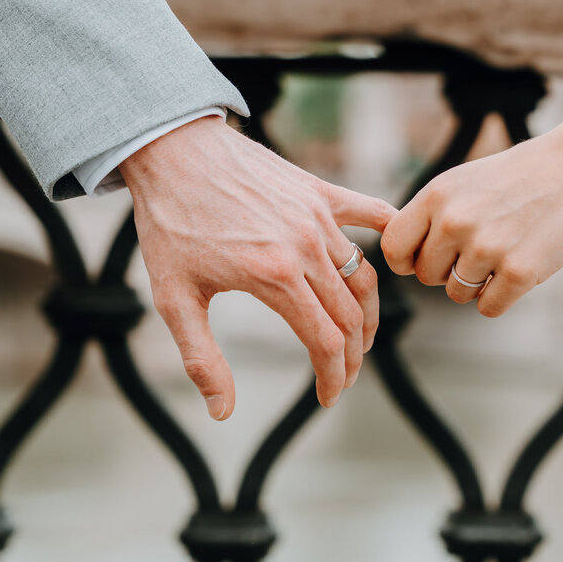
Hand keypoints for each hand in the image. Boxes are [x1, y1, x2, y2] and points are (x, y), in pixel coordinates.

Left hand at [120, 117, 395, 419]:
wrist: (172, 150)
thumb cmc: (169, 224)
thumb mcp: (175, 298)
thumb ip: (202, 358)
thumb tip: (222, 411)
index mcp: (274, 277)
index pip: (325, 342)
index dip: (333, 378)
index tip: (328, 397)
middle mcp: (305, 246)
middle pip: (350, 316)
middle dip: (352, 355)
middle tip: (342, 376)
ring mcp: (316, 216)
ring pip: (363, 276)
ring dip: (366, 314)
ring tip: (358, 337)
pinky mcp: (319, 191)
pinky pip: (369, 214)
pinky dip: (388, 236)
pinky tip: (393, 259)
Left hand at [381, 128, 562, 315]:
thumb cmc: (523, 174)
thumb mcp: (465, 181)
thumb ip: (432, 214)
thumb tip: (402, 254)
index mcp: (436, 196)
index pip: (393, 247)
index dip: (407, 260)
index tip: (424, 259)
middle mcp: (455, 222)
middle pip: (426, 276)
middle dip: (448, 271)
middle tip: (480, 251)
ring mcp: (487, 248)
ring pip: (457, 294)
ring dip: (477, 285)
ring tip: (504, 254)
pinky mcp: (520, 272)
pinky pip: (489, 308)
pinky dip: (501, 298)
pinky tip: (519, 270)